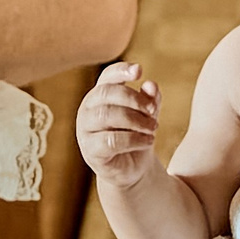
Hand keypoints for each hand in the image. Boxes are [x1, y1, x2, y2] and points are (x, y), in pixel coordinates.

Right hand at [76, 61, 160, 189]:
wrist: (132, 168)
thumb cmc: (136, 135)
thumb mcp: (147, 114)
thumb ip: (150, 99)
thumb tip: (151, 85)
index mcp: (100, 95)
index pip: (106, 76)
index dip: (121, 70)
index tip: (139, 71)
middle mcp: (88, 109)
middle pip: (107, 93)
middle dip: (134, 99)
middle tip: (154, 110)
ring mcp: (85, 130)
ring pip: (108, 115)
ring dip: (136, 120)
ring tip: (153, 128)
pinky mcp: (90, 150)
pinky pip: (111, 140)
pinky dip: (134, 139)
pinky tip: (148, 141)